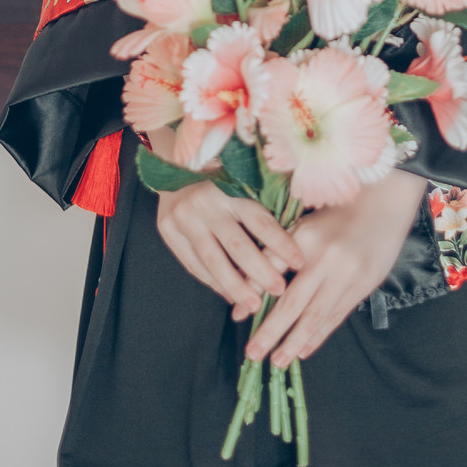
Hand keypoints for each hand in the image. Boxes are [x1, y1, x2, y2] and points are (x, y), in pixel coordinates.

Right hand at [155, 178, 305, 317]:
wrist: (171, 161)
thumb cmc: (218, 171)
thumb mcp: (240, 176)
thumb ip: (263, 198)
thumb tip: (298, 228)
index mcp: (229, 186)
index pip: (260, 220)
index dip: (281, 243)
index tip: (298, 263)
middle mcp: (205, 202)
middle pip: (237, 246)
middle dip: (260, 272)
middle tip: (279, 291)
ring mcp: (183, 217)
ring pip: (212, 261)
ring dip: (235, 287)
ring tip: (254, 305)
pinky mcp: (167, 230)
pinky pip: (193, 264)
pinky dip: (212, 282)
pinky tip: (229, 294)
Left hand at [243, 169, 429, 370]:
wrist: (382, 206)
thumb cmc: (335, 214)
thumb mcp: (303, 225)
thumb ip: (277, 252)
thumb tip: (248, 285)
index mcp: (304, 238)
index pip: (272, 271)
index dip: (253, 295)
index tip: (236, 318)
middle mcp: (325, 259)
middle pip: (293, 303)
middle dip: (271, 332)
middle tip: (253, 353)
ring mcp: (347, 276)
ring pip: (315, 316)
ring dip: (294, 342)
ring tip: (278, 361)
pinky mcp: (363, 286)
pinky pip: (336, 317)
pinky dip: (318, 335)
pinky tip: (304, 350)